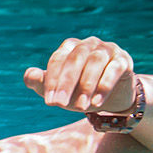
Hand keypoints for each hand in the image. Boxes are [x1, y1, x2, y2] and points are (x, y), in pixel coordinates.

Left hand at [22, 37, 136, 113]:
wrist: (110, 97)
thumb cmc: (79, 91)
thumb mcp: (59, 91)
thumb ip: (42, 83)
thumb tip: (29, 75)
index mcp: (70, 47)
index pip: (58, 60)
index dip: (52, 81)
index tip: (49, 102)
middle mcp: (89, 44)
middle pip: (76, 58)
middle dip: (66, 83)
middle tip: (60, 105)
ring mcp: (108, 49)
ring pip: (95, 62)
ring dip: (86, 86)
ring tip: (80, 108)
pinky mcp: (123, 60)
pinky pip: (114, 69)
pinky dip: (104, 86)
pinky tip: (96, 103)